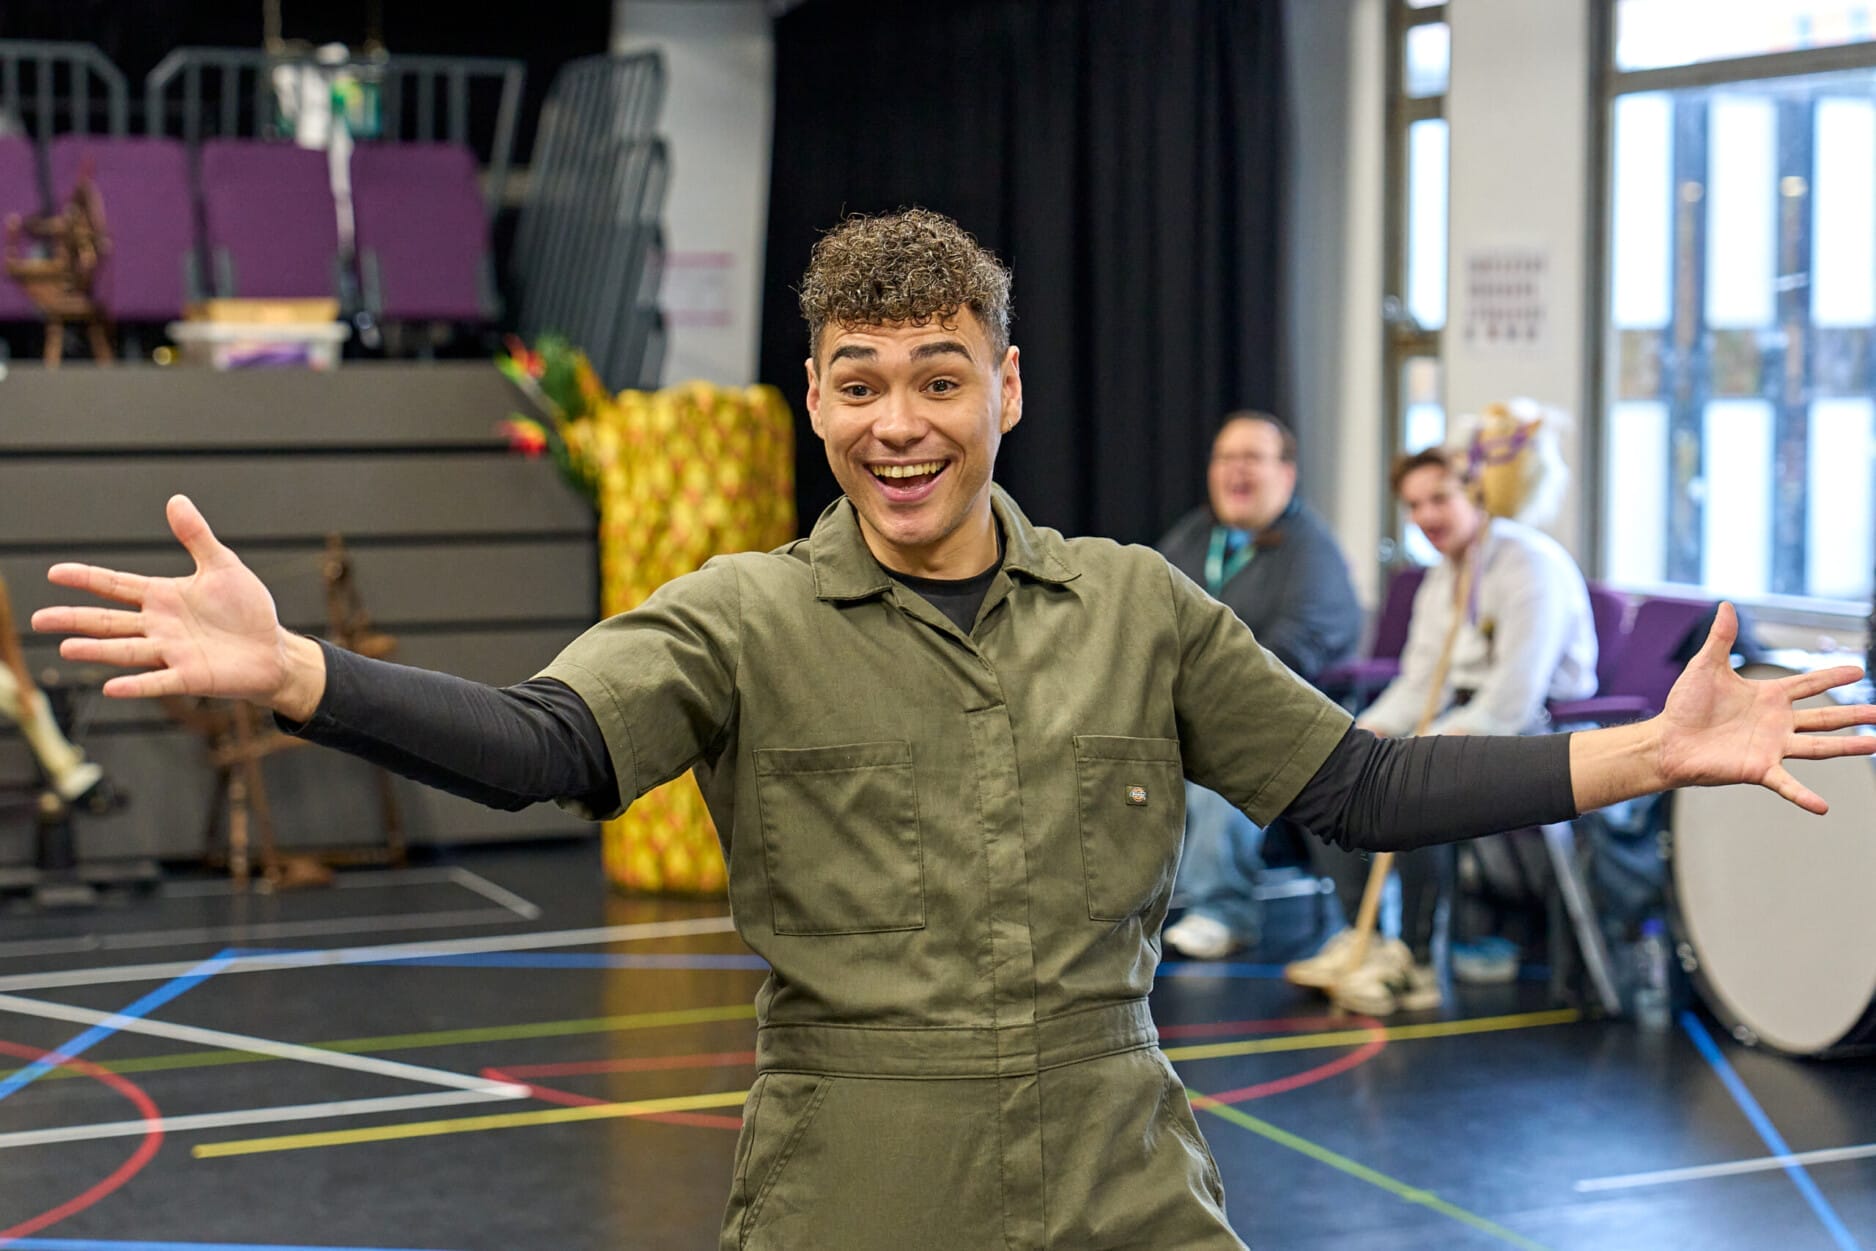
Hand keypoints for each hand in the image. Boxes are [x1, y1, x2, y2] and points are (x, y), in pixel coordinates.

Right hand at [30, 495, 325, 715]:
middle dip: (74, 619)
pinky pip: (158, 682)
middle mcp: (159, 626)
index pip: (116, 584)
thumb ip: (196, 536)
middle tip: (37, 621)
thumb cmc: (246, 610)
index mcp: (163, 597)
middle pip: (108, 621)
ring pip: (126, 650)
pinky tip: (111, 687)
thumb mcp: (222, 566)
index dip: (87, 578)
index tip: (55, 572)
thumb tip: (176, 500)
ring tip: (67, 648)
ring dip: (98, 650)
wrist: (274, 650)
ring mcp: (172, 652)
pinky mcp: (190, 676)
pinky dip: (136, 684)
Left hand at [1652, 603, 1875, 811]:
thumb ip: (1721, 638)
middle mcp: (1776, 723)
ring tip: (1875, 744)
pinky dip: (1803, 796)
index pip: (1808, 684)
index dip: (1832, 677)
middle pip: (1824, 717)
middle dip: (1854, 715)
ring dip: (1847, 747)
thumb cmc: (1684, 706)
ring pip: (1818, 747)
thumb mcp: (1705, 666)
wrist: (1666, 740)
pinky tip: (1823, 807)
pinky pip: (1786, 784)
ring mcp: (1770, 747)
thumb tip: (1726, 604)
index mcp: (1767, 696)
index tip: (1858, 670)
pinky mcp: (1758, 769)